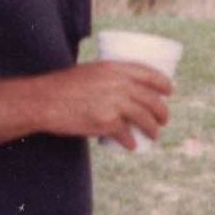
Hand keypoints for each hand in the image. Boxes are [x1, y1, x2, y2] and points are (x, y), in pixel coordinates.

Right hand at [37, 61, 171, 149]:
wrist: (44, 101)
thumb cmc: (63, 87)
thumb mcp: (89, 72)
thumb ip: (107, 79)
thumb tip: (122, 92)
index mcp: (115, 68)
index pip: (150, 74)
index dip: (164, 83)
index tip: (170, 91)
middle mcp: (119, 84)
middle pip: (152, 99)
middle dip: (163, 112)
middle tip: (164, 120)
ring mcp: (114, 104)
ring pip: (144, 119)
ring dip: (153, 129)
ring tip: (154, 135)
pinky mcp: (107, 122)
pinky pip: (126, 135)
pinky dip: (131, 142)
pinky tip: (132, 146)